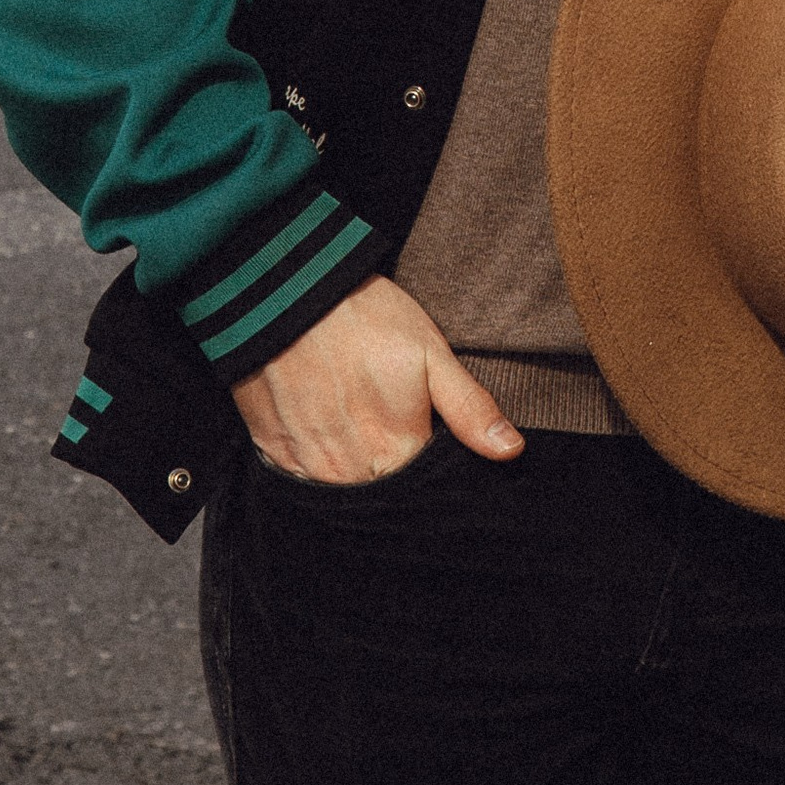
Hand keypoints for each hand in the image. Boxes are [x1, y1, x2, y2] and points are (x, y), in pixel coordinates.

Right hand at [230, 275, 521, 483]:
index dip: (429, 466)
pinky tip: (324, 428)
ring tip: (356, 424)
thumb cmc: (363, 318)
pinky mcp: (273, 452)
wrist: (284, 291)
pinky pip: (302, 479)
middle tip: (388, 424)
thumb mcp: (430, 352)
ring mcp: (307, 466)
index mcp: (395, 452)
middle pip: (380, 492)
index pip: (423, 487)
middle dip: (391, 472)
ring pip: (342, 490)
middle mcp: (349, 472)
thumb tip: (511, 451)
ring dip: (354, 470)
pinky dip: (316, 463)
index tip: (425, 436)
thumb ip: (469, 409)